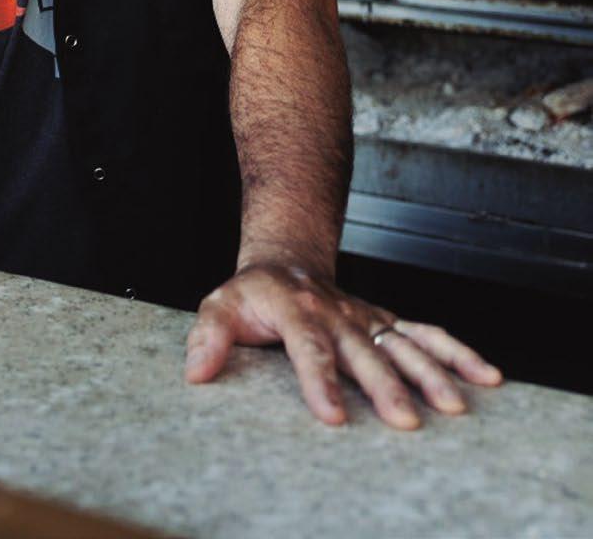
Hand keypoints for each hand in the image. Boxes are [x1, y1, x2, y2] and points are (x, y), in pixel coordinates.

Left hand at [184, 262, 502, 429]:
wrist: (288, 259)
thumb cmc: (252, 294)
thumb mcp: (220, 305)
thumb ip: (208, 336)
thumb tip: (195, 371)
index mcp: (295, 309)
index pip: (308, 346)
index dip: (319, 381)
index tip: (332, 416)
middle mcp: (336, 313)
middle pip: (363, 351)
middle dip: (385, 386)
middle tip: (406, 422)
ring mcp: (366, 317)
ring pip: (403, 343)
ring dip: (431, 373)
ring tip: (454, 406)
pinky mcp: (386, 322)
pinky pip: (426, 334)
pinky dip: (458, 353)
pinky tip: (486, 376)